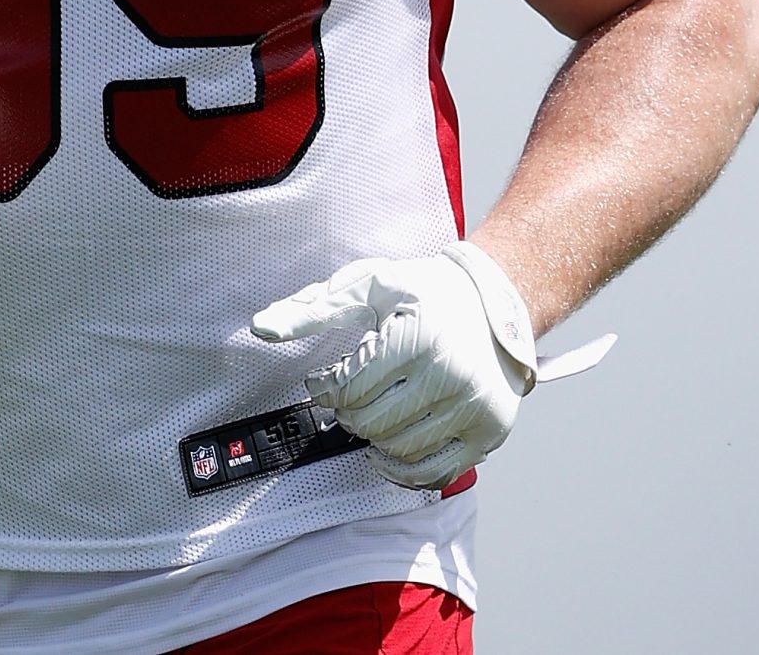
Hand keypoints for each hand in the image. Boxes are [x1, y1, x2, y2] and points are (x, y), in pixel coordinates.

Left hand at [250, 242, 612, 489]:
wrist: (496, 301)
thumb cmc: (425, 292)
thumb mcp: (367, 286)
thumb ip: (312, 309)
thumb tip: (262, 328)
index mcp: (417, 336)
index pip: (348, 387)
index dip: (324, 387)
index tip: (325, 379)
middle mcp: (450, 375)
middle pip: (370, 422)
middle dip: (346, 412)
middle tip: (348, 396)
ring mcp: (473, 408)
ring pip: (398, 450)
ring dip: (372, 438)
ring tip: (370, 414)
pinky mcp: (488, 432)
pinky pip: (434, 473)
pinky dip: (402, 472)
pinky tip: (386, 452)